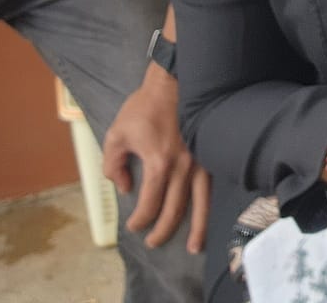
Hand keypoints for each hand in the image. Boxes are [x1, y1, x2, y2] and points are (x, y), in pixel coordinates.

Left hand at [101, 65, 209, 253]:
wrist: (175, 80)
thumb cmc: (145, 106)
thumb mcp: (117, 134)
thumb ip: (114, 165)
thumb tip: (125, 187)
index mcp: (159, 164)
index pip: (150, 204)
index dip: (140, 219)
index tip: (133, 225)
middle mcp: (184, 168)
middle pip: (175, 210)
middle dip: (163, 230)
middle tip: (155, 242)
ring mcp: (201, 161)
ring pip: (202, 202)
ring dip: (198, 227)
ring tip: (195, 246)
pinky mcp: (210, 153)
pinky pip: (212, 185)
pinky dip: (209, 203)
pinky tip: (207, 212)